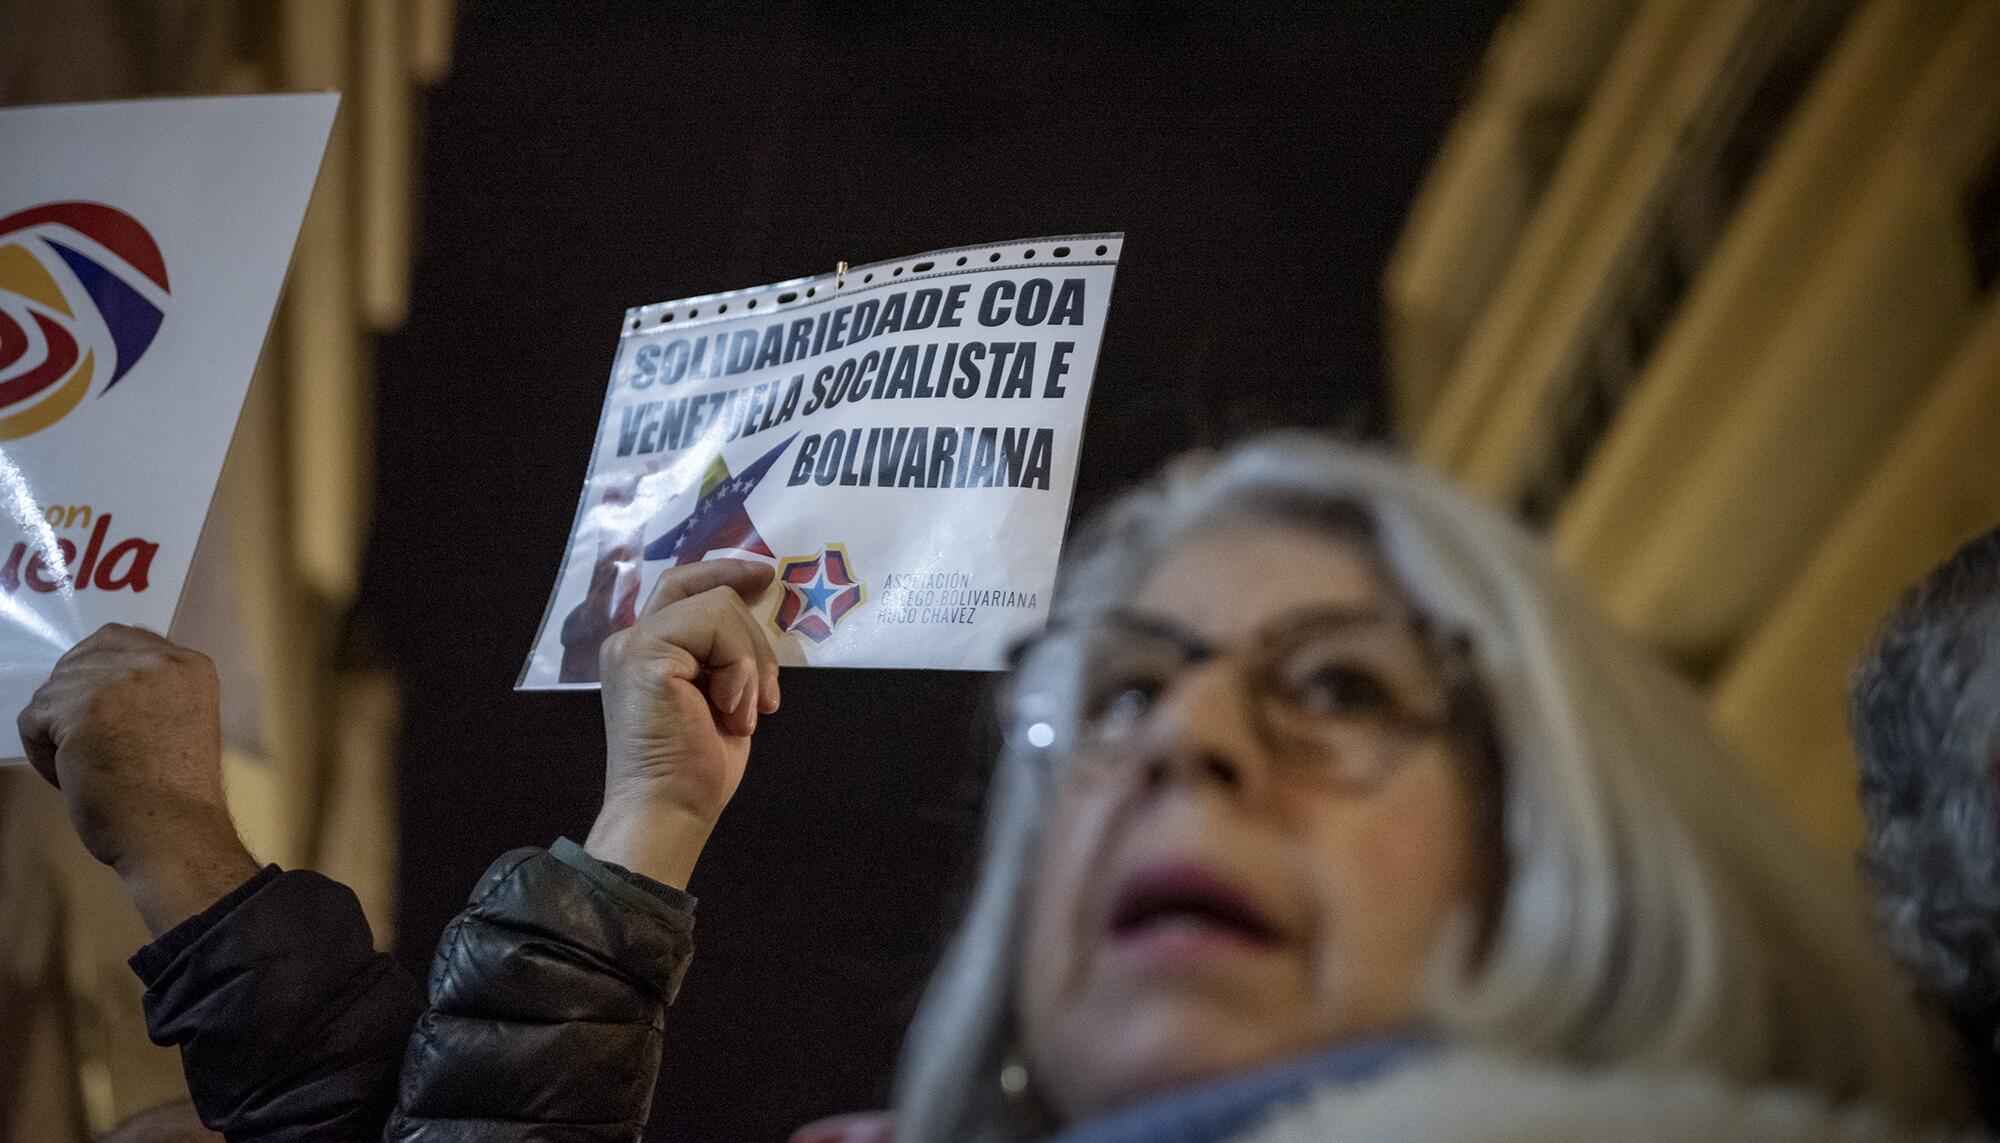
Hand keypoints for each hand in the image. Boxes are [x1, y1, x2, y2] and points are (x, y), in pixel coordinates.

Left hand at [19, 624, 256, 935]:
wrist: (176, 831)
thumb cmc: (179, 793)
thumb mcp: (180, 720)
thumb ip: (149, 692)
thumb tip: (92, 685)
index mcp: (190, 665)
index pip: (120, 639)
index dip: (98, 674)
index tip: (102, 714)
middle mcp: (158, 660)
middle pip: (81, 659)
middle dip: (73, 700)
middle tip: (89, 743)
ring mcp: (118, 680)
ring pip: (53, 690)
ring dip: (56, 730)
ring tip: (84, 766)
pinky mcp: (80, 706)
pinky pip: (32, 718)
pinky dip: (41, 751)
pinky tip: (69, 774)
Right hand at [587, 558, 779, 887]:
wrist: (670, 807)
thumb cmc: (697, 768)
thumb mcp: (721, 693)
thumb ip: (724, 653)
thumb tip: (753, 609)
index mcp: (646, 650)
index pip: (683, 587)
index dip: (724, 571)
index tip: (765, 578)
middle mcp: (631, 639)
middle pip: (703, 588)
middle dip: (751, 628)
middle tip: (767, 693)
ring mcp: (634, 642)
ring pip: (719, 605)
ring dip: (750, 660)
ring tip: (743, 712)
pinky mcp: (646, 651)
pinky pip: (716, 624)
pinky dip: (740, 666)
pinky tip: (731, 709)